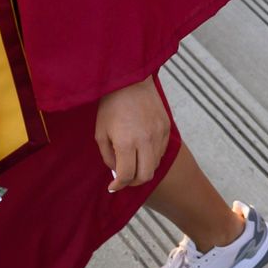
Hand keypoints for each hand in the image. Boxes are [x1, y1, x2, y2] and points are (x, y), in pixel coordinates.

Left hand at [95, 76, 170, 192]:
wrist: (131, 80)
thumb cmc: (111, 106)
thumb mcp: (101, 133)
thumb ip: (108, 156)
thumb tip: (116, 171)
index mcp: (126, 142)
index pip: (127, 175)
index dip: (118, 186)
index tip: (113, 187)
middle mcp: (146, 140)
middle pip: (146, 176)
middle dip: (134, 182)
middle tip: (125, 179)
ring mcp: (159, 134)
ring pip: (155, 164)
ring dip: (143, 168)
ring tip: (132, 161)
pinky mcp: (166, 127)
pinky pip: (161, 150)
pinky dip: (151, 156)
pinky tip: (141, 148)